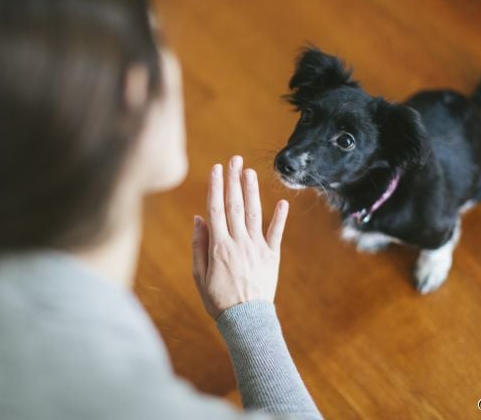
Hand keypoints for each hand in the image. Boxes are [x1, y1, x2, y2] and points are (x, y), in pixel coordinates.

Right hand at [191, 155, 288, 318]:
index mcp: (218, 245)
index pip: (216, 209)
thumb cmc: (218, 299)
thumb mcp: (199, 275)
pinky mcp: (271, 257)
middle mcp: (238, 242)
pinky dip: (279, 217)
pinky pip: (276, 234)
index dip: (216, 186)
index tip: (216, 169)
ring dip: (252, 191)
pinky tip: (282, 201)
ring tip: (250, 172)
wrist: (246, 321)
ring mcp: (256, 248)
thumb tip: (199, 218)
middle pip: (234, 205)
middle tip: (235, 159)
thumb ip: (199, 245)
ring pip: (253, 213)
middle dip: (234, 180)